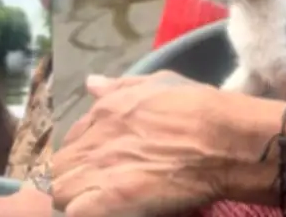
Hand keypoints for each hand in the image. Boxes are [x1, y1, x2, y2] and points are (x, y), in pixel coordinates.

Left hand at [52, 71, 225, 216]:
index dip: (82, 153)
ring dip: (72, 199)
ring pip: (60, 191)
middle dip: (71, 178)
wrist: (225, 140)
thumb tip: (92, 83)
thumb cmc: (199, 108)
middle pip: (60, 166)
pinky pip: (75, 210)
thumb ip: (121, 85)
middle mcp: (96, 139)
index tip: (97, 164)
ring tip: (93, 204)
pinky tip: (100, 212)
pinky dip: (82, 213)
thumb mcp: (159, 83)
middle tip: (92, 189)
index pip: (72, 137)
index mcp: (105, 112)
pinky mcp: (114, 197)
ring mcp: (102, 168)